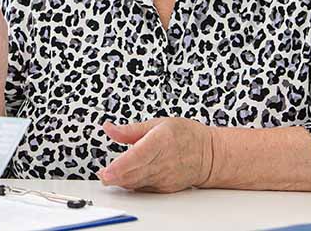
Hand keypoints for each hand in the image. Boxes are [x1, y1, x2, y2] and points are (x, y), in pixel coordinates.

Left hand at [98, 117, 214, 192]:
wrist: (210, 156)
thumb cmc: (186, 136)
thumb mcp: (158, 123)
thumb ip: (130, 130)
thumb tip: (109, 128)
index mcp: (161, 142)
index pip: (137, 156)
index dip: (120, 166)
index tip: (106, 170)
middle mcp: (163, 162)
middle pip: (134, 173)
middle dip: (114, 177)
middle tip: (101, 174)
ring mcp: (164, 177)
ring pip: (136, 183)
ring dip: (120, 181)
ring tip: (107, 176)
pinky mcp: (165, 187)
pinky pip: (143, 188)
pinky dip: (131, 184)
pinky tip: (122, 179)